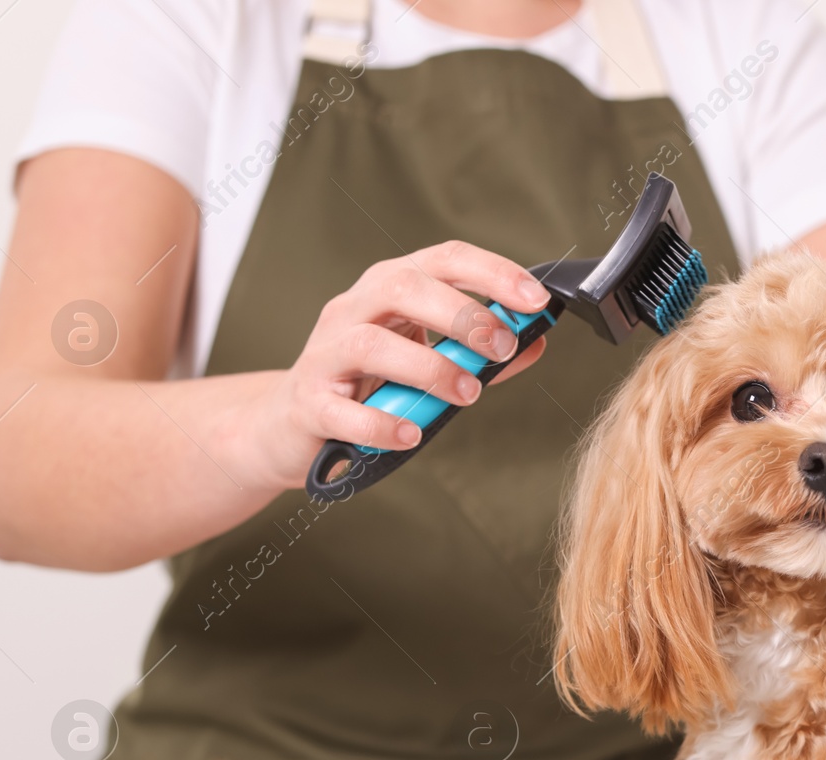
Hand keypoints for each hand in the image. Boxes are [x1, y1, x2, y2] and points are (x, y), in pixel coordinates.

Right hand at [244, 241, 550, 487]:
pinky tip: (411, 432)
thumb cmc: (365, 384)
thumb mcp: (426, 360)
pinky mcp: (308, 403)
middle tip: (501, 346)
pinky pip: (342, 410)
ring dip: (429, 367)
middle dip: (461, 314)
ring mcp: (325, 354)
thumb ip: (477, 354)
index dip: (492, 272)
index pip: (444, 259)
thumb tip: (535, 343)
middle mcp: (354, 310)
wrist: (289, 424)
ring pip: (372, 343)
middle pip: (403, 288)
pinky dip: (381, 422)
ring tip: (468, 393)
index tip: (534, 299)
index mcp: (389, 288)